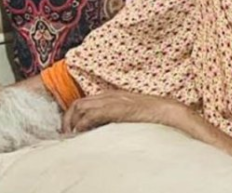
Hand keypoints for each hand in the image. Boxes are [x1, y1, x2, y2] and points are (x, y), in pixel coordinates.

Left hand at [62, 90, 186, 133]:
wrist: (165, 110)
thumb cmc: (149, 114)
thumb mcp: (127, 112)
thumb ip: (113, 116)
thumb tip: (99, 128)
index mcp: (110, 95)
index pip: (83, 102)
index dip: (72, 116)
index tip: (69, 130)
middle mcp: (107, 95)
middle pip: (77, 103)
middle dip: (67, 120)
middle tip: (66, 135)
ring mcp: (111, 101)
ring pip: (80, 107)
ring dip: (72, 122)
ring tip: (71, 136)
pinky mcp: (115, 109)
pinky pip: (91, 114)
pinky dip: (82, 124)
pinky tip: (82, 134)